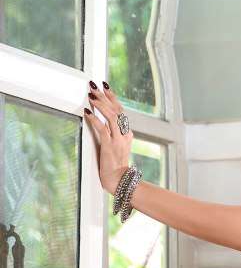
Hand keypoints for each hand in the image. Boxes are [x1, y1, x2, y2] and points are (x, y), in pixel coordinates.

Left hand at [83, 80, 133, 195]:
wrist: (119, 182)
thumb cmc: (114, 167)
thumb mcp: (115, 148)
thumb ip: (111, 135)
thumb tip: (99, 123)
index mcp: (127, 134)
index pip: (120, 111)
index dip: (113, 98)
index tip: (105, 87)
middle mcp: (124, 134)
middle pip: (117, 110)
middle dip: (106, 96)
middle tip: (95, 85)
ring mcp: (118, 140)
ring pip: (111, 116)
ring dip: (100, 104)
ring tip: (91, 95)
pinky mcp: (110, 146)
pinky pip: (103, 128)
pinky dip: (95, 119)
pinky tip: (87, 112)